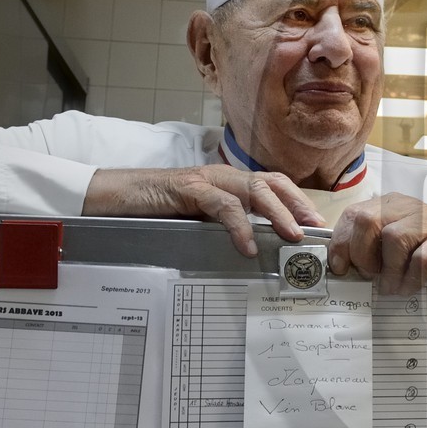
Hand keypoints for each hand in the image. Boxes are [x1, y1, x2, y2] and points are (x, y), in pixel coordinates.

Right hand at [84, 166, 323, 256]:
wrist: (110, 197)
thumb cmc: (152, 211)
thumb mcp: (195, 221)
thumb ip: (221, 228)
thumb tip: (252, 251)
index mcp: (226, 182)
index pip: (271, 185)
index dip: (296, 201)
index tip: (316, 225)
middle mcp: (220, 176)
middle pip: (271, 182)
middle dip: (297, 204)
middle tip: (314, 229)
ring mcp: (204, 179)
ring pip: (253, 189)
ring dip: (277, 213)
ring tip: (292, 236)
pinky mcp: (186, 188)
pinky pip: (221, 204)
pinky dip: (238, 224)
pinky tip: (247, 245)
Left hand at [328, 192, 426, 294]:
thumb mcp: (399, 237)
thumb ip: (372, 244)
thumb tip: (343, 267)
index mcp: (389, 204)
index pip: (353, 215)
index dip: (340, 242)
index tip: (340, 267)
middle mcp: (406, 207)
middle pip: (367, 221)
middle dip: (361, 254)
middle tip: (369, 275)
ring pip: (393, 238)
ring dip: (388, 270)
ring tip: (391, 287)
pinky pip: (422, 259)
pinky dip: (411, 279)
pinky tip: (410, 287)